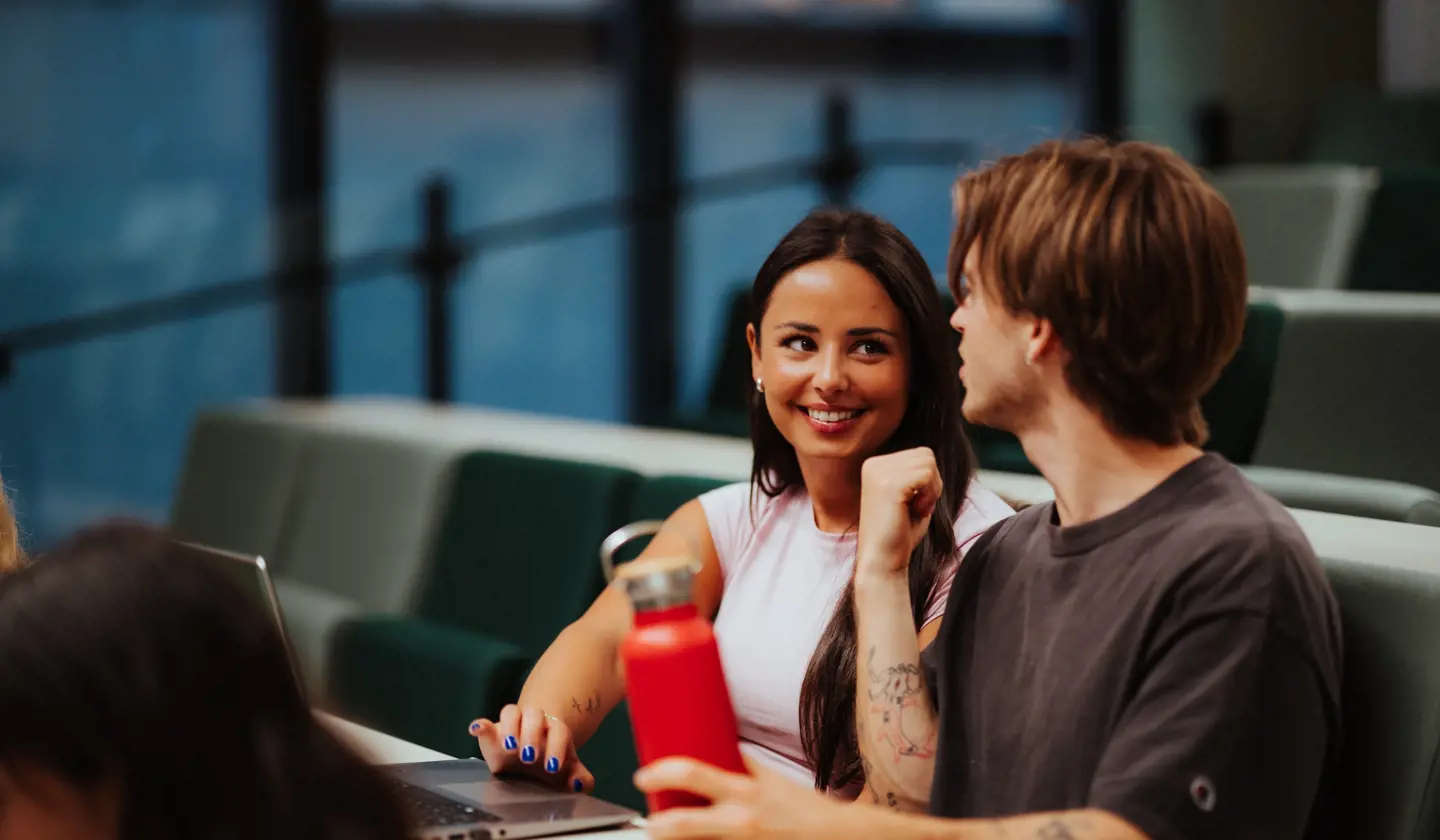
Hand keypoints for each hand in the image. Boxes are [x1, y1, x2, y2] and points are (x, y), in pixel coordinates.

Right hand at [469, 704, 593, 792]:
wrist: (534, 752)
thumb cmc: (551, 760)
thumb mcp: (567, 771)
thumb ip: (580, 777)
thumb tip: (580, 785)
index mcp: (555, 730)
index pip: (559, 732)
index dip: (557, 748)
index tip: (552, 768)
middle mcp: (534, 722)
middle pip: (535, 715)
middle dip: (532, 734)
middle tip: (529, 756)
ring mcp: (513, 724)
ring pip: (511, 712)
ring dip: (509, 727)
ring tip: (509, 746)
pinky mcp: (493, 731)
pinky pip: (486, 723)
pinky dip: (480, 725)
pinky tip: (476, 729)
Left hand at [634, 756, 875, 839]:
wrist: (843, 838)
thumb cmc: (808, 811)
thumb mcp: (773, 780)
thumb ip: (745, 766)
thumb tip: (721, 745)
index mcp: (745, 790)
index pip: (693, 773)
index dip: (661, 773)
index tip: (644, 776)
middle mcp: (741, 820)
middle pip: (682, 822)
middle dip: (656, 825)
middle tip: (648, 821)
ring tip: (668, 834)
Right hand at [857, 448, 942, 577]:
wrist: (882, 561)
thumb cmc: (898, 534)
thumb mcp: (908, 495)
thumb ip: (916, 473)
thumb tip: (930, 455)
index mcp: (874, 464)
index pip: (920, 454)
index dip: (927, 481)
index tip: (912, 504)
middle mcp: (873, 463)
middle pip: (926, 455)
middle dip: (931, 483)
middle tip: (915, 508)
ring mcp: (879, 472)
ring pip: (929, 463)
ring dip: (932, 490)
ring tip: (914, 510)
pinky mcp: (889, 484)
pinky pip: (927, 475)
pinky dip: (930, 496)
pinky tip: (915, 511)